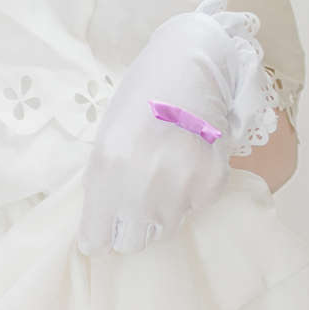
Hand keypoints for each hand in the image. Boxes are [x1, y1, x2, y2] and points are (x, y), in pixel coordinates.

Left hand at [77, 0, 271, 256]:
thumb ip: (101, 185)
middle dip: (128, 229)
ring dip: (158, 213)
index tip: (101, 231)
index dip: (97, 236)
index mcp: (109, 168)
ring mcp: (182, 187)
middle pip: (131, 243)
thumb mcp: (105, 138)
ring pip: (164, 229)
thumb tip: (99, 231)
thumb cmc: (140, 97)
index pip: (96, 239)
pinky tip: (185, 166)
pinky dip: (188, 197)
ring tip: (161, 178)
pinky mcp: (211, 185)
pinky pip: (192, 211)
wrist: (192, 65)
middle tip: (132, 205)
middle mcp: (145, 185)